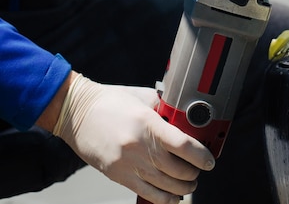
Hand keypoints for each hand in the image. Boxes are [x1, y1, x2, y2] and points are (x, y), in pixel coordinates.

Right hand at [53, 74, 214, 203]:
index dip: (202, 156)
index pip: (183, 145)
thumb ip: (165, 108)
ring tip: (190, 183)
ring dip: (184, 188)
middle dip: (195, 172)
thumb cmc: (109, 102)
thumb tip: (185, 117)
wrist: (76, 113)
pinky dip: (165, 199)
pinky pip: (148, 194)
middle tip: (200, 169)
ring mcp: (128, 164)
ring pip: (166, 186)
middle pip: (178, 170)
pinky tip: (173, 195)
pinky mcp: (118, 176)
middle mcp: (138, 147)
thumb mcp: (143, 97)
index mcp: (147, 124)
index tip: (210, 159)